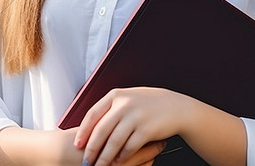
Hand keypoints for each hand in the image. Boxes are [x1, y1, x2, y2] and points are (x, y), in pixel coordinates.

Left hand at [74, 87, 190, 165]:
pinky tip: (119, 162)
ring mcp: (136, 116)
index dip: (83, 132)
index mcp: (116, 95)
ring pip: (114, 142)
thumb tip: (89, 125)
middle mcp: (124, 104)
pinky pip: (129, 147)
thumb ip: (110, 108)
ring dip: (105, 158)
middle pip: (101, 131)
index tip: (77, 145)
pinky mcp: (147, 129)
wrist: (176, 107)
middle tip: (86, 162)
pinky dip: (122, 157)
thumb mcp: (128, 98)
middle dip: (91, 149)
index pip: (92, 115)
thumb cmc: (149, 104)